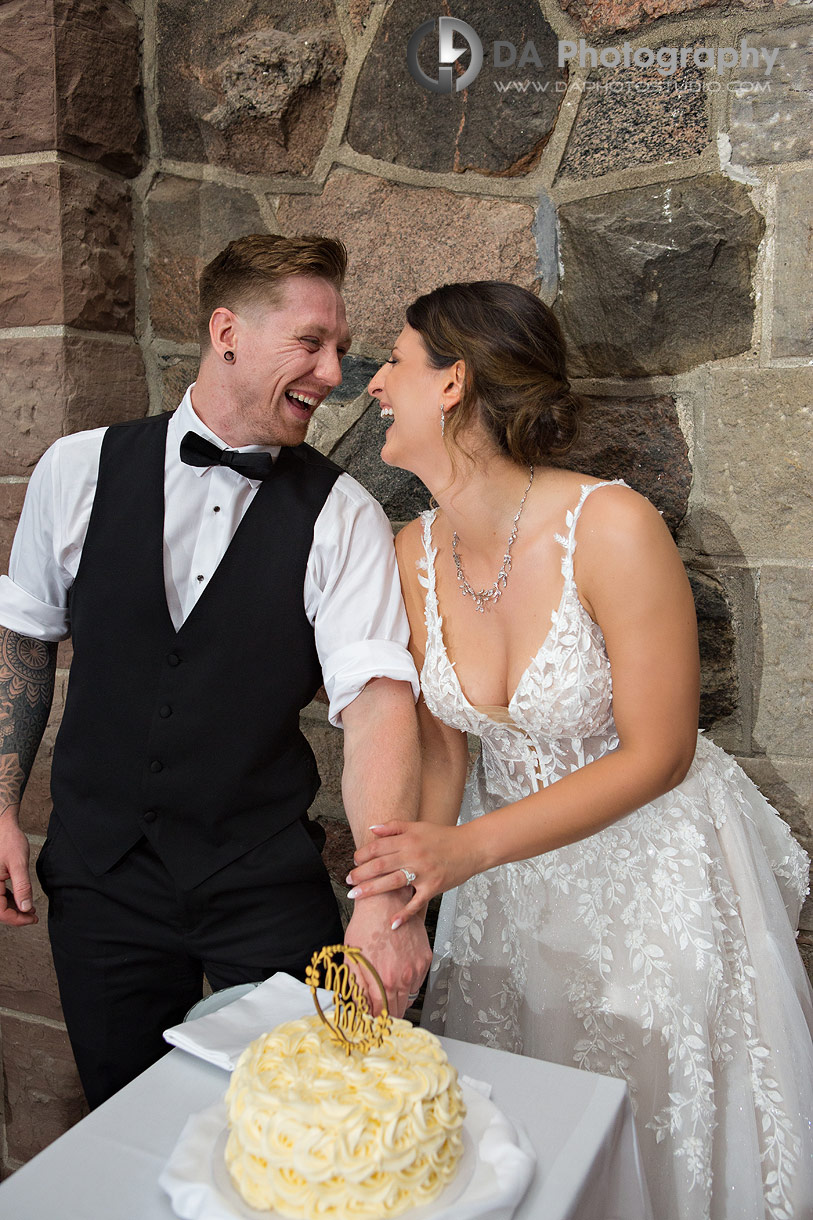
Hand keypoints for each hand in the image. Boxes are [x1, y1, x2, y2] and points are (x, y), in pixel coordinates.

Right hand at [0, 809, 36, 926]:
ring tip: (30, 910)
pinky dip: (10, 900)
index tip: (32, 918)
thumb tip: (26, 908)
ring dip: (14, 909)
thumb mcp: (18, 864)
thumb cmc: (9, 841)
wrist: (4, 828)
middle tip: (33, 916)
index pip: (0, 912)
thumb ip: (22, 887)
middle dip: (16, 915)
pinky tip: (22, 900)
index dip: (17, 919)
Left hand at [343, 888, 431, 1018]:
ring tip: (386, 990)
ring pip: (408, 998)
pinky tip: (397, 974)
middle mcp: (401, 978)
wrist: (386, 903)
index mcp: (381, 981)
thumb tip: (360, 1009)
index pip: (380, 1015)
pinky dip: (408, 984)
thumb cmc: (367, 926)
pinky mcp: (424, 960)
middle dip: (386, 1013)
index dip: (374, 1020)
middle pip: (396, 1011)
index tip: (370, 1020)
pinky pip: (417, 982)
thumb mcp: (353, 959)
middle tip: (377, 1009)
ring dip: (397, 999)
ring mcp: (415, 969)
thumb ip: (357, 988)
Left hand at [347, 821, 479, 929]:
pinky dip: (404, 914)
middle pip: (381, 865)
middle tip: (348, 881)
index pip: (378, 847)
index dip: (362, 854)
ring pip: (392, 883)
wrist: (471, 847)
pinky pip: (416, 903)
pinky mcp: (433, 887)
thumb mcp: (418, 826)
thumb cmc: (443, 837)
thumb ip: (394, 827)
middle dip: (360, 874)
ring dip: (372, 890)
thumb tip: (371, 829)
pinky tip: (392, 923)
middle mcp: (414, 855)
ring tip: (355, 895)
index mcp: (408, 839)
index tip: (354, 861)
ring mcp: (423, 873)